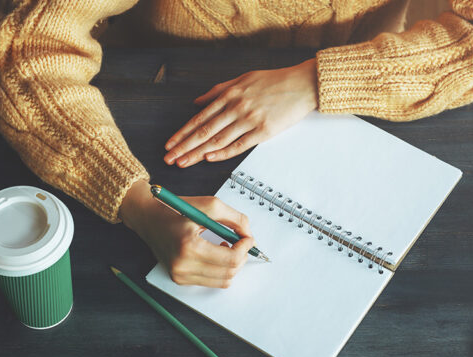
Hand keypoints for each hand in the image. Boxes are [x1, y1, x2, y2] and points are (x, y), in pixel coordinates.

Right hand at [119, 180, 253, 287]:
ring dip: (231, 265)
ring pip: (222, 281)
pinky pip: (210, 282)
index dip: (245, 248)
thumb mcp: (209, 205)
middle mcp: (182, 265)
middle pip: (229, 273)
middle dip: (241, 257)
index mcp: (189, 247)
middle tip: (241, 242)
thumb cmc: (175, 209)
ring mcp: (179, 275)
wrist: (148, 217)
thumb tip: (249, 235)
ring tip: (226, 247)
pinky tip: (215, 253)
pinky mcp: (179, 279)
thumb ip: (235, 219)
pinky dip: (219, 270)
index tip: (247, 238)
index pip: (230, 259)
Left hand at [164, 58, 317, 167]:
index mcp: (230, 94)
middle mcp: (236, 107)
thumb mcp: (243, 78)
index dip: (183, 132)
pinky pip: (239, 145)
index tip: (170, 143)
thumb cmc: (275, 81)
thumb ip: (218, 90)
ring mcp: (250, 120)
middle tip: (169, 158)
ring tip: (183, 162)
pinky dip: (222, 152)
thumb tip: (197, 101)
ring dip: (198, 153)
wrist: (303, 84)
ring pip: (218, 140)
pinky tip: (209, 158)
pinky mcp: (264, 131)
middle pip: (204, 131)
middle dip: (184, 146)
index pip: (200, 117)